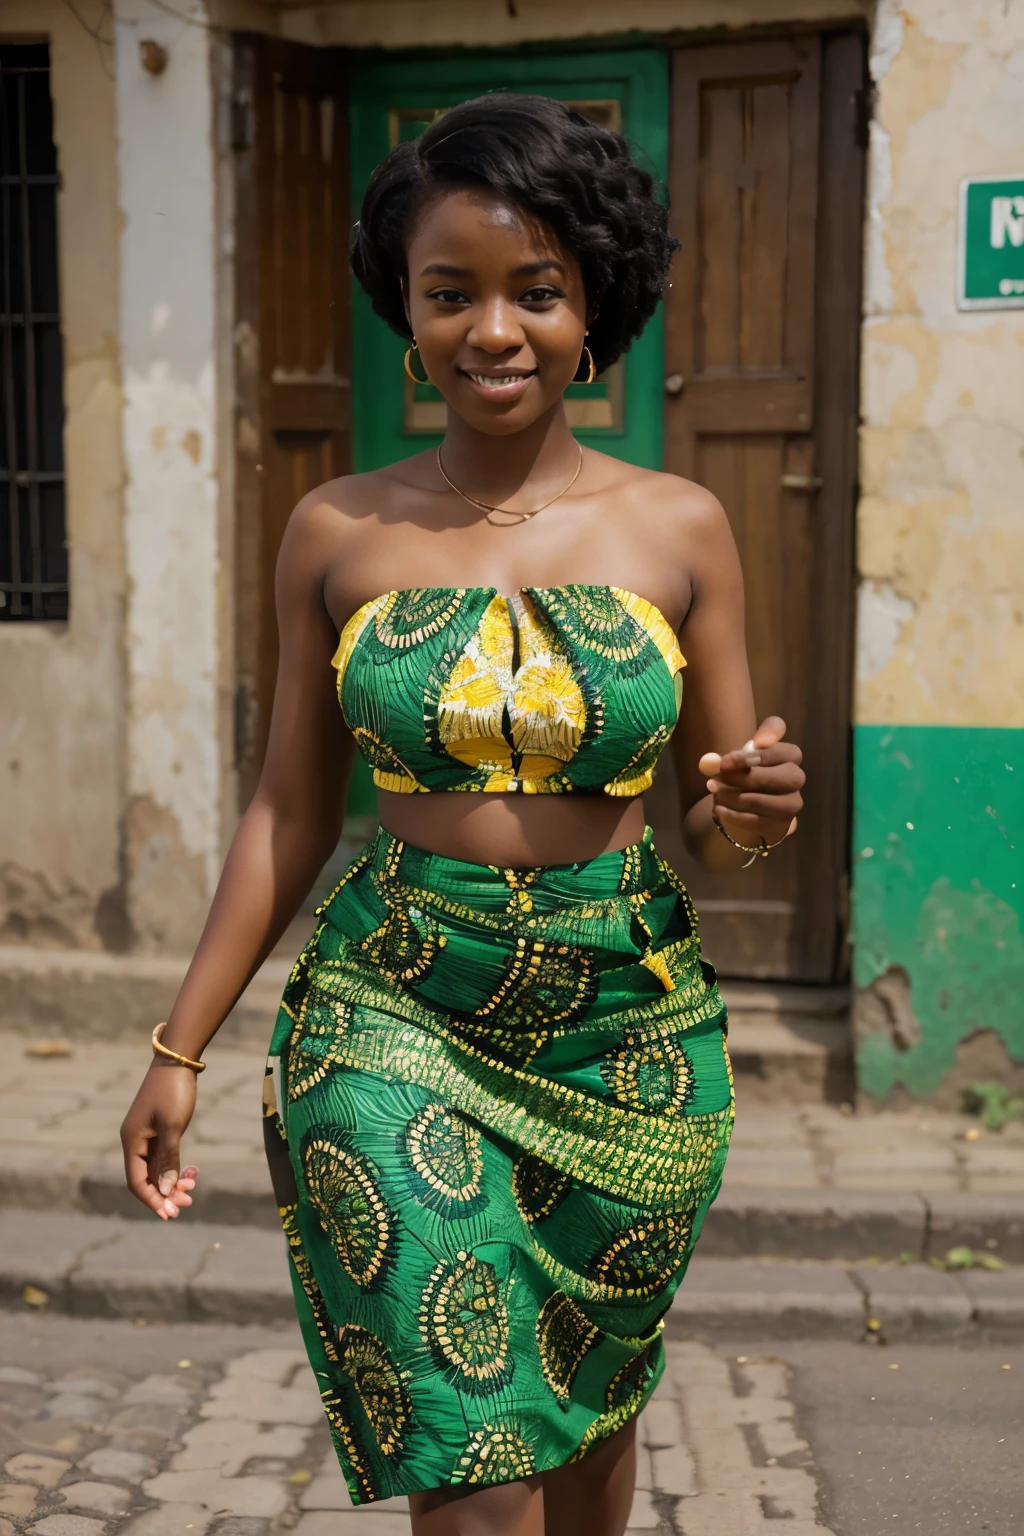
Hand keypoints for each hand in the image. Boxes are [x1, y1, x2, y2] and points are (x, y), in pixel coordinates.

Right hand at [120, 1060, 200, 1219]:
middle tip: (188, 1202)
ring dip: (173, 1182)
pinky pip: (164, 1157)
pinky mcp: (158, 1130)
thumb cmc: (173, 1091)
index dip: (152, 1200)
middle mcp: (135, 1141)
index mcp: (132, 1141)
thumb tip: (167, 1190)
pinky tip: (192, 1171)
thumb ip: (169, 1159)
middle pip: (147, 1178)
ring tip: (192, 1188)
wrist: (178, 1060)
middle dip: (165, 1193)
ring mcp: (147, 1136)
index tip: (169, 1214)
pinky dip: (176, 1167)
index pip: (136, 1181)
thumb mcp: (172, 1126)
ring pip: (157, 1169)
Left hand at [698, 715, 803, 848]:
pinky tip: (719, 808)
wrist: (742, 809)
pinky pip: (755, 820)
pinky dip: (732, 814)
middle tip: (720, 773)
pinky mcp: (779, 825)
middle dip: (748, 775)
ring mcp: (790, 804)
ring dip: (734, 794)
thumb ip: (725, 758)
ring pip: (766, 800)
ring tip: (714, 789)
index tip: (731, 757)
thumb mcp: (736, 760)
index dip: (761, 753)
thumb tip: (709, 762)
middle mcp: (796, 779)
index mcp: (789, 757)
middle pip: (785, 776)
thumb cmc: (743, 775)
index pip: (788, 751)